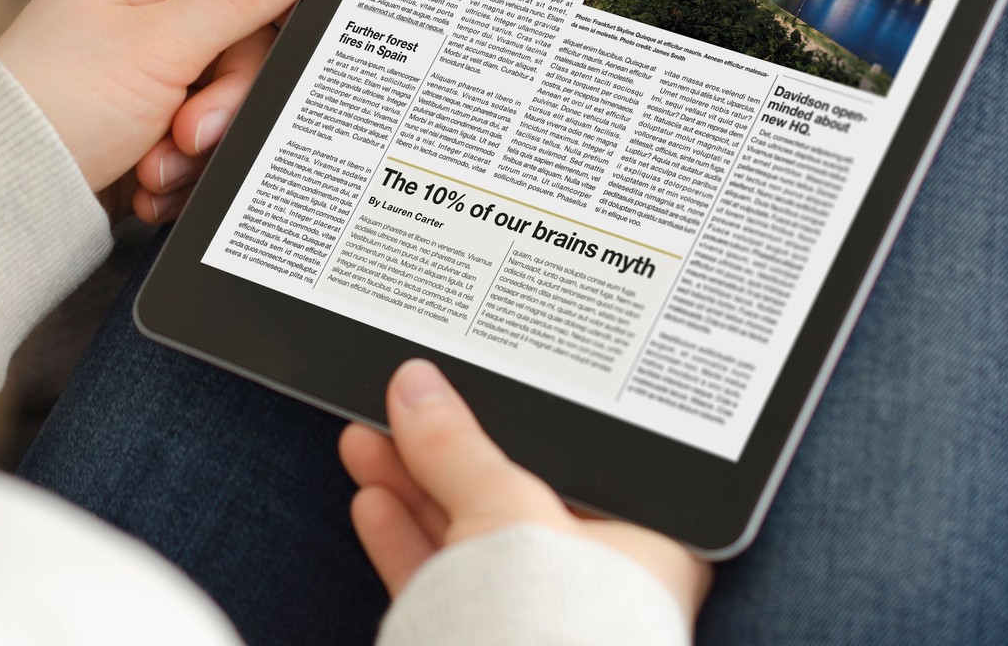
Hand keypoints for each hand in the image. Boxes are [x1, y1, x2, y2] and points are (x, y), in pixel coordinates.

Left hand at [0, 0, 335, 213]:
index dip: (266, 32)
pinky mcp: (142, 130)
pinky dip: (181, 174)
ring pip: (225, 107)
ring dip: (197, 149)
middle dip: (219, 106)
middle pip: (243, 53)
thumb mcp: (163, 41)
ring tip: (155, 162)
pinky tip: (147, 180)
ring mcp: (143, 75)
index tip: (263, 70)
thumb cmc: (54, 103)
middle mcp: (143, 14)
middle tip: (189, 130)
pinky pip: (200, 148)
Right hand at [339, 360, 710, 619]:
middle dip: (448, 450)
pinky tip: (371, 501)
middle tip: (402, 405)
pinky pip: (443, 586)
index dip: (527, 420)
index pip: (584, 460)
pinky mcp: (484, 645)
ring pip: (470, 540)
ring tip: (363, 440)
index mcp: (644, 543)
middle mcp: (597, 583)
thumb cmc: (557, 625)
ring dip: (412, 488)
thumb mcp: (507, 508)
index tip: (474, 390)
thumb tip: (418, 386)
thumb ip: (458, 446)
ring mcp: (539, 619)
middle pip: (516, 496)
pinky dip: (405, 544)